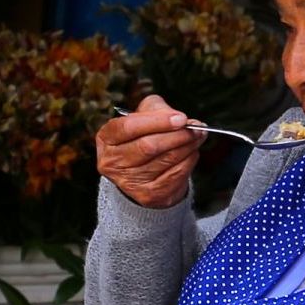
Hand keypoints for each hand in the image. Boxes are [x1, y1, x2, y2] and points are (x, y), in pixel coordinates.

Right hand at [97, 93, 203, 208]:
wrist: (143, 176)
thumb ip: (156, 109)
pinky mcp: (147, 195)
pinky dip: (189, 161)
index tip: (181, 118)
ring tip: (198, 136)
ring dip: (188, 146)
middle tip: (196, 128)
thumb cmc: (143, 140)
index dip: (157, 121)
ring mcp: (128, 181)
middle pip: (148, 146)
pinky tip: (192, 153)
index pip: (128, 127)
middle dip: (177, 135)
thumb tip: (177, 116)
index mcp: (106, 138)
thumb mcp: (143, 118)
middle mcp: (112, 161)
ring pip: (166, 159)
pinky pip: (176, 174)